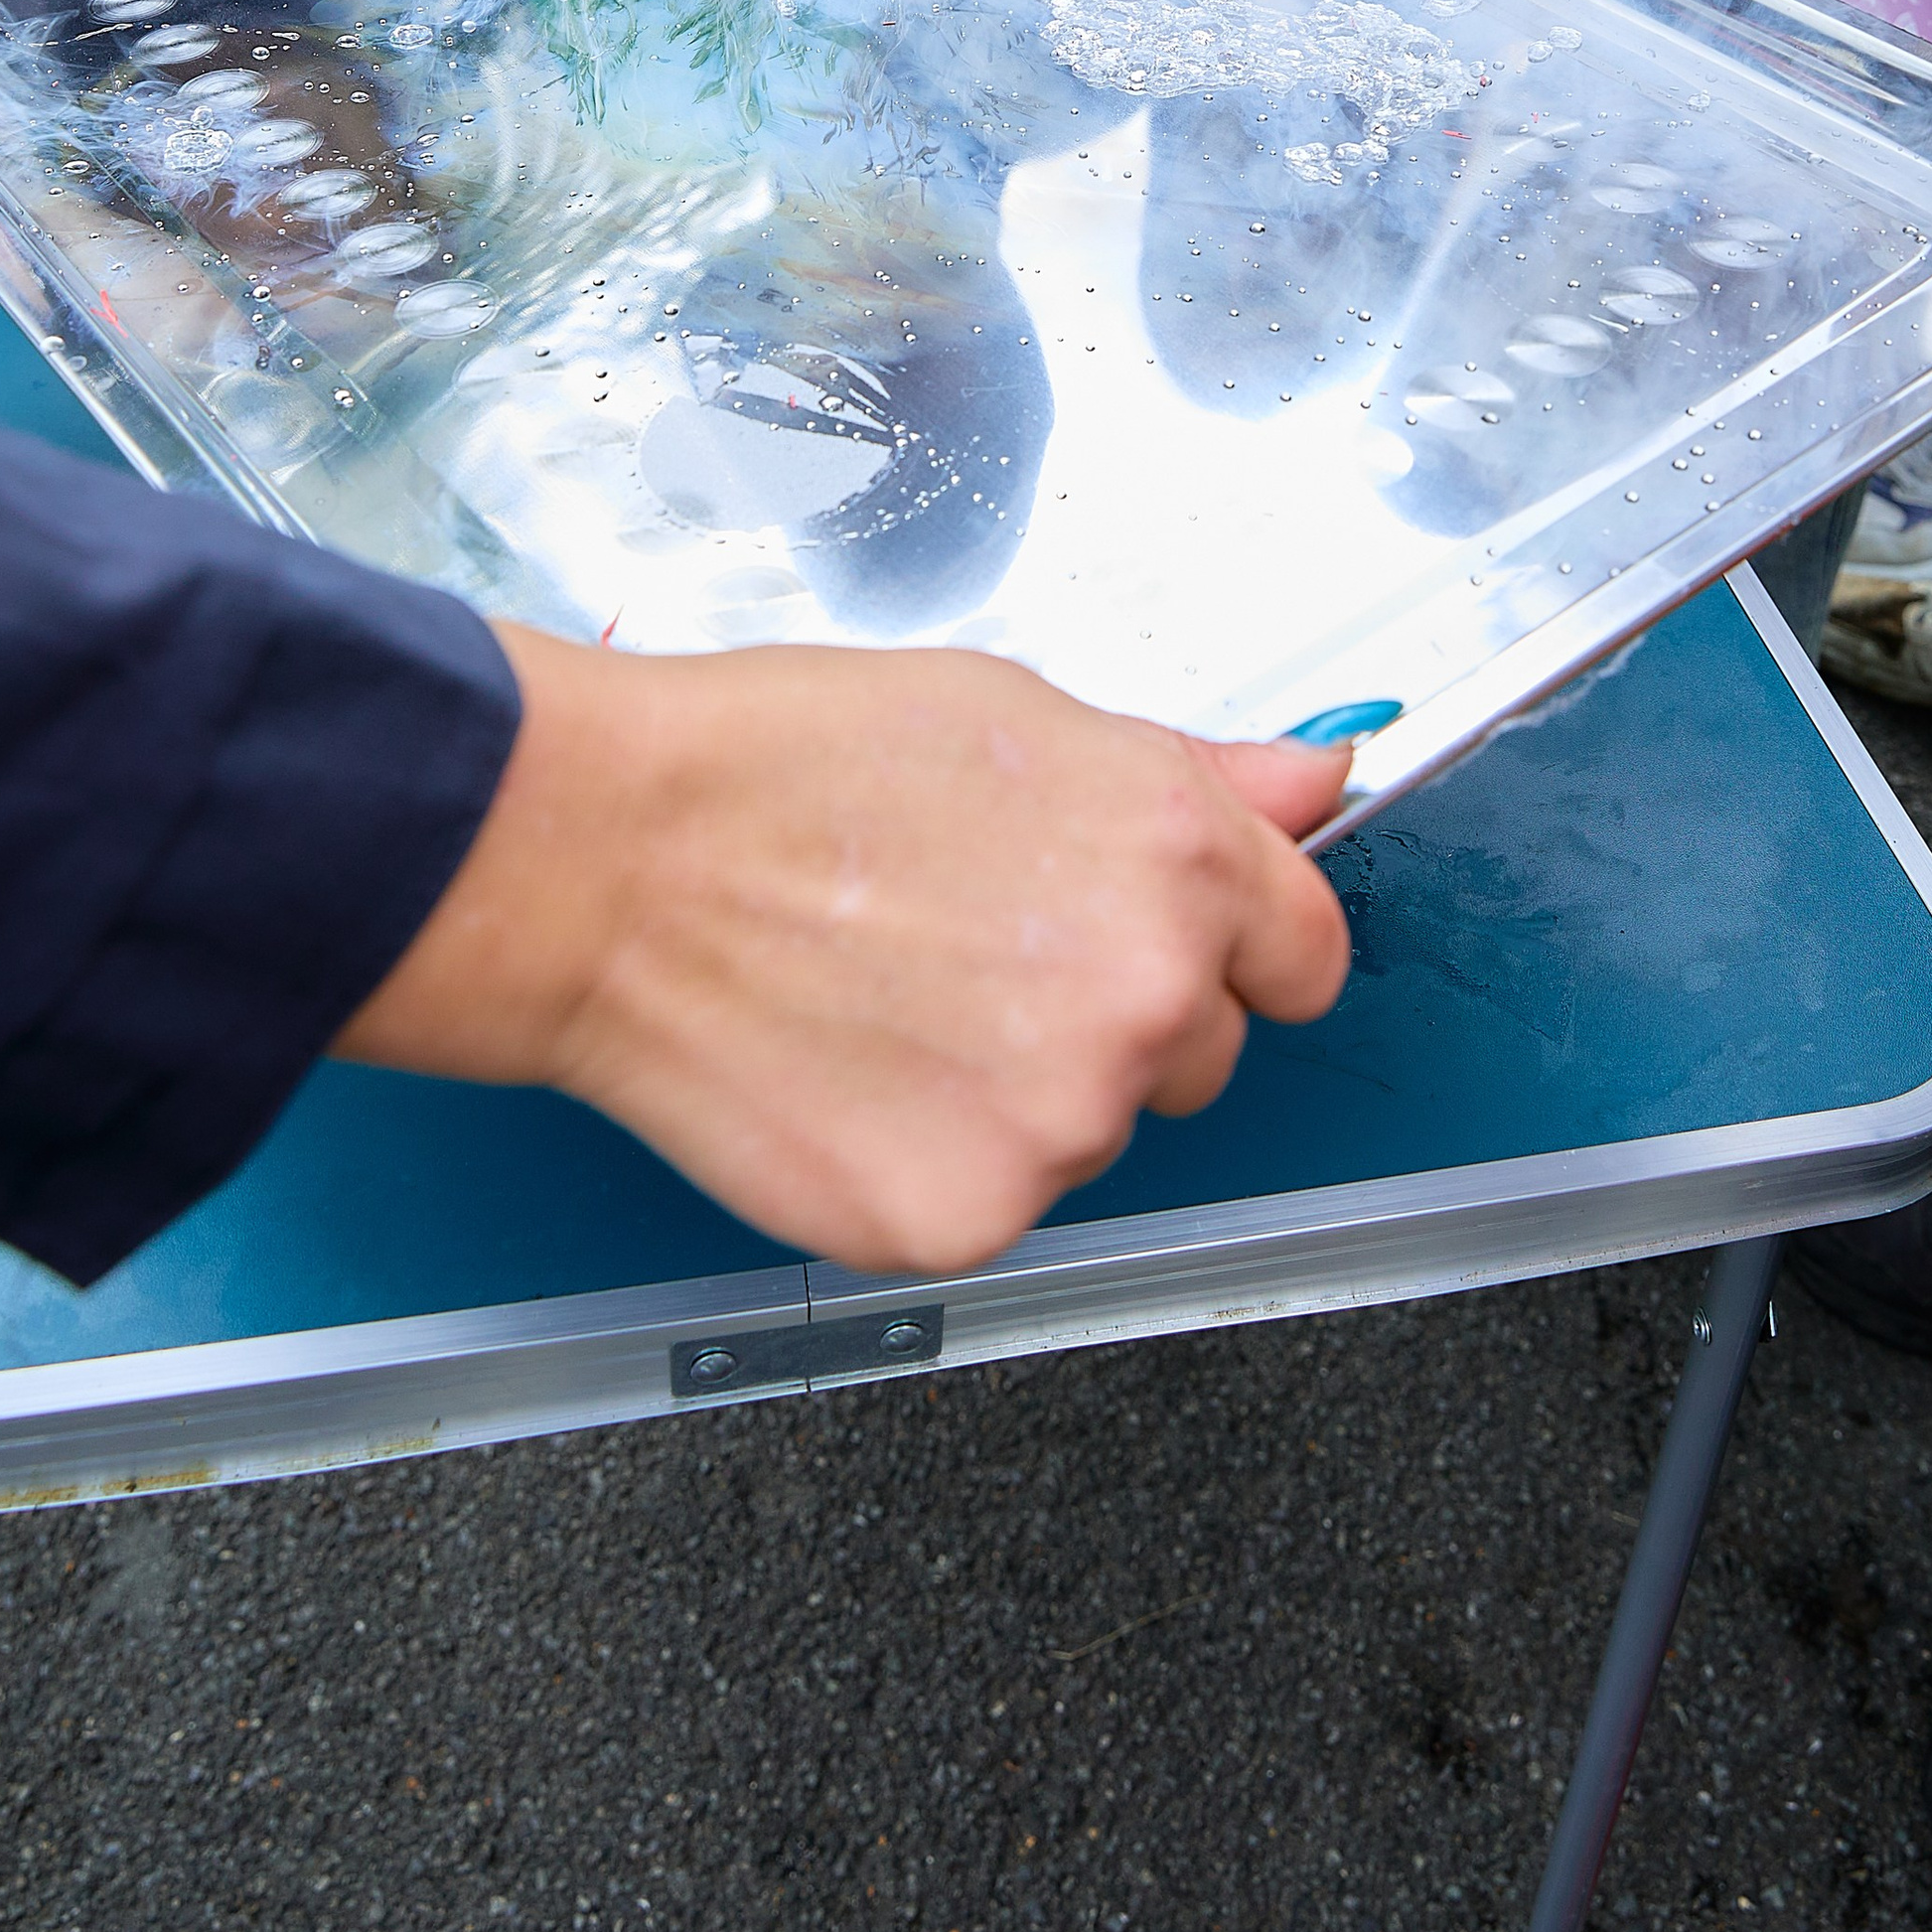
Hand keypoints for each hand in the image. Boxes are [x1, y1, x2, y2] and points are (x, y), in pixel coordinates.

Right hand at [336, 637, 1352, 1273]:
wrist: (615, 862)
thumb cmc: (786, 765)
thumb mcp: (1020, 714)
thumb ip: (1196, 776)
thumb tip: (1317, 782)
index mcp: (1180, 857)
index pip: (1304, 956)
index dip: (1232, 947)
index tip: (1164, 946)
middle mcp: (1147, 994)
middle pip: (1199, 1054)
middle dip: (1111, 1016)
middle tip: (968, 953)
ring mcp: (1061, 1121)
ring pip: (1089, 1131)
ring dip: (1017, 1090)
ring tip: (884, 998)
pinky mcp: (966, 1217)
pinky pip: (992, 1201)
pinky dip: (928, 1159)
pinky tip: (847, 1073)